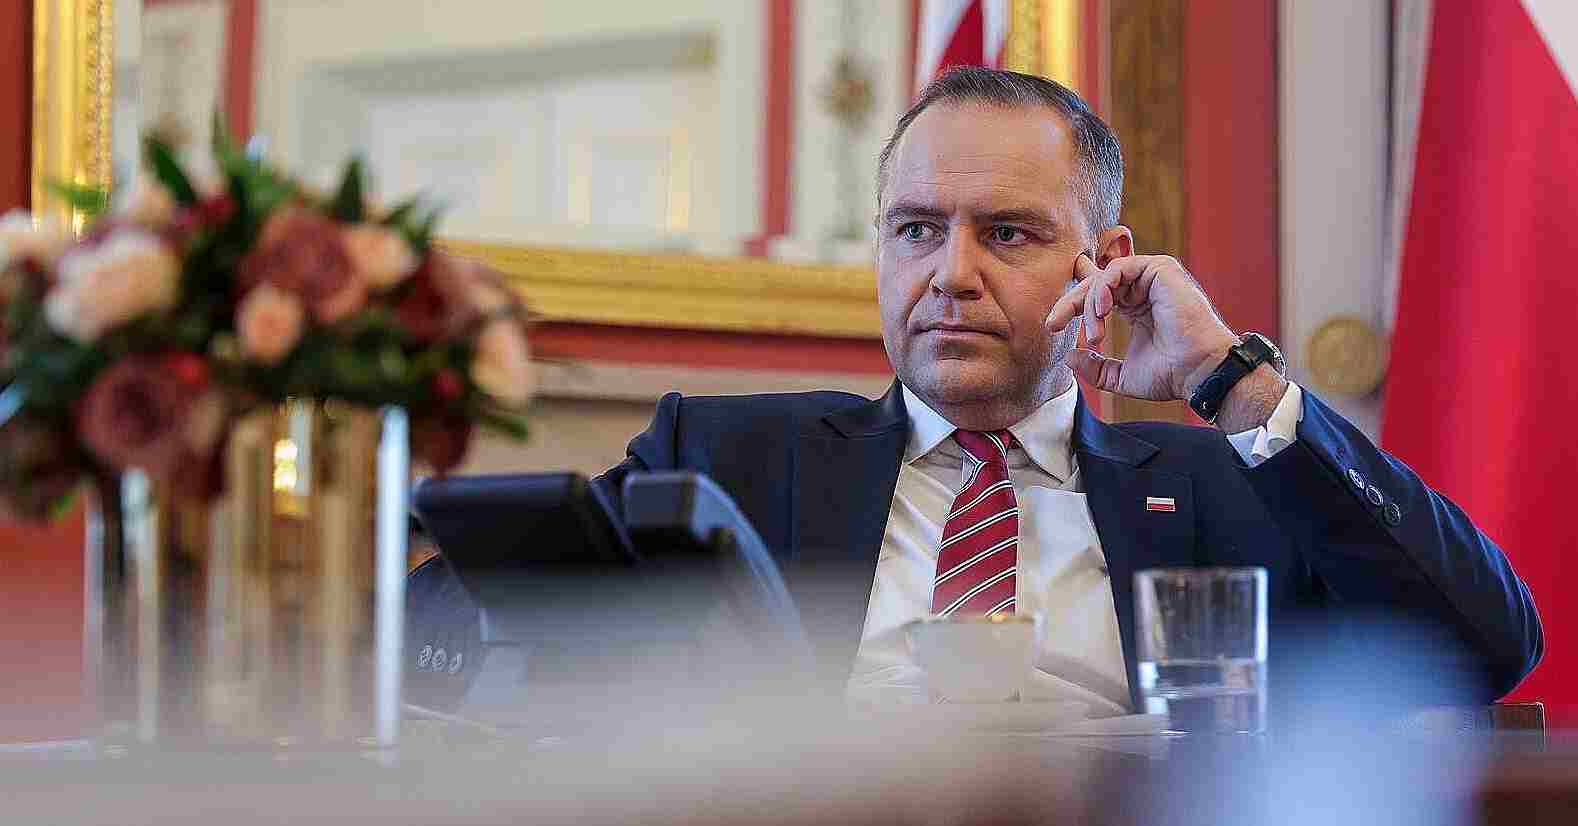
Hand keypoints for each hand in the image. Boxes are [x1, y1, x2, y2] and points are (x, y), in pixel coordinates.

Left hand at [1045, 253, 1238, 401]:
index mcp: (1136, 306)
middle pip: (1094, 283)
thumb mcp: (1121, 376)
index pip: (1096, 295)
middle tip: (1054, 323)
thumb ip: (1095, 368)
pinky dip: (1103, 288)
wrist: (1198, 372)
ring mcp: (1153, 277)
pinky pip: (1118, 268)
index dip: (1072, 304)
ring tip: (1095, 334)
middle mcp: (1143, 288)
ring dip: (1090, 304)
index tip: (1053, 325)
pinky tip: (1101, 311)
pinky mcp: (1161, 269)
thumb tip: (1070, 358)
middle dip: (1070, 303)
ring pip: (1103, 278)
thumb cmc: (1171, 375)